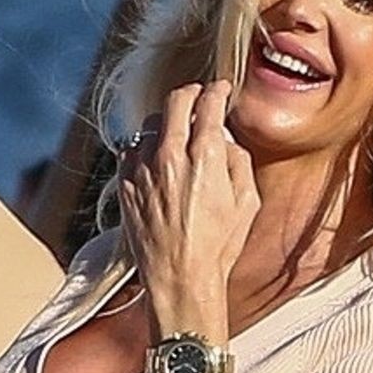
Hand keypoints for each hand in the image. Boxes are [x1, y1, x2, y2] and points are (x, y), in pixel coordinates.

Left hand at [117, 80, 259, 340]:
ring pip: (151, 125)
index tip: (220, 91)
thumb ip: (238, 162)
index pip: (208, 103)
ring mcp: (143, 170)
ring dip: (166, 124)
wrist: (180, 280)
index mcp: (205, 156)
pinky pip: (131, 151)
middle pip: (175, 101)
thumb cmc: (217, 248)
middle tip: (197, 99)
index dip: (217, 91)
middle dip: (190, 94)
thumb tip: (224, 141)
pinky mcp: (125, 186)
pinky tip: (155, 160)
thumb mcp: (247, 203)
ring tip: (176, 135)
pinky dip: (144, 149)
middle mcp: (170, 156)